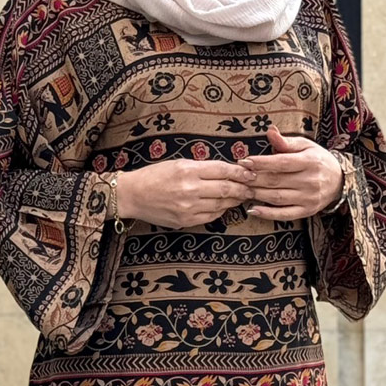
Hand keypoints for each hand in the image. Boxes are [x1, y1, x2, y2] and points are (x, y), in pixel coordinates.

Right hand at [116, 158, 256, 228]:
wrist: (132, 195)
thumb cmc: (154, 176)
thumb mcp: (177, 163)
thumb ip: (202, 167)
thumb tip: (227, 171)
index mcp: (188, 170)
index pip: (222, 170)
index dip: (240, 172)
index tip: (251, 173)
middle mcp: (190, 190)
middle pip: (226, 189)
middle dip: (243, 188)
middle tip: (253, 187)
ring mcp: (188, 208)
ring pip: (221, 204)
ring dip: (234, 200)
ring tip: (242, 196)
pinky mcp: (186, 221)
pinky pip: (211, 216)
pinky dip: (221, 210)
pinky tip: (225, 205)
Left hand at [238, 125, 344, 219]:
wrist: (339, 181)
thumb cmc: (317, 159)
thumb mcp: (305, 146)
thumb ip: (286, 141)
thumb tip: (269, 131)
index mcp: (310, 161)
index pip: (282, 162)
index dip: (262, 163)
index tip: (244, 162)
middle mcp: (310, 180)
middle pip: (277, 181)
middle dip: (255, 179)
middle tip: (238, 177)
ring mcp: (308, 198)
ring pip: (277, 197)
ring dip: (257, 194)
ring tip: (242, 189)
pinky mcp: (306, 211)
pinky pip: (284, 214)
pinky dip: (268, 214)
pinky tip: (253, 210)